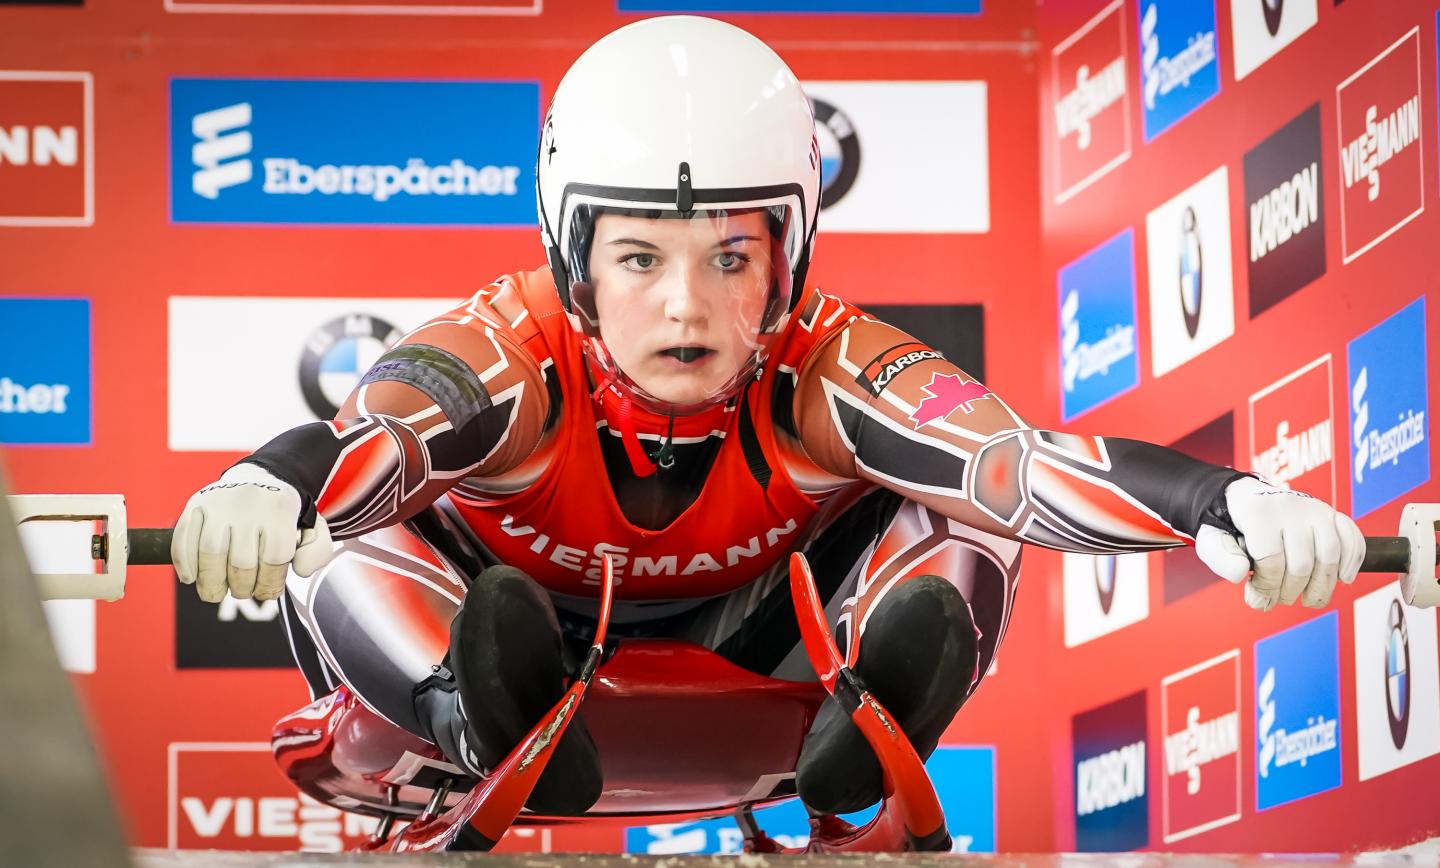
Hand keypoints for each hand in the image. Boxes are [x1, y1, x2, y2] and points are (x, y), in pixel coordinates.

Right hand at [171, 463, 334, 602]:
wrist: (259, 479)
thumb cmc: (282, 515)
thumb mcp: (312, 528)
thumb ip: (316, 552)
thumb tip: (300, 570)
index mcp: (280, 510)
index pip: (275, 559)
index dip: (270, 584)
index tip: (267, 592)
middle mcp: (249, 504)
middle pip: (242, 562)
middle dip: (243, 588)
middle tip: (243, 592)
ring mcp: (219, 503)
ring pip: (211, 554)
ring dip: (212, 583)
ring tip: (217, 592)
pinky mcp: (196, 504)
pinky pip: (183, 538)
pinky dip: (184, 563)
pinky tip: (192, 578)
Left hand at [1195, 476, 1364, 610]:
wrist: (1243, 498)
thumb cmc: (1229, 525)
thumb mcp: (1211, 540)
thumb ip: (1221, 558)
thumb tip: (1242, 574)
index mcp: (1257, 512)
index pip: (1271, 560)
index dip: (1266, 588)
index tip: (1258, 597)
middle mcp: (1289, 506)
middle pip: (1302, 563)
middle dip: (1291, 592)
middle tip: (1281, 600)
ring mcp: (1313, 509)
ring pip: (1330, 554)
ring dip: (1322, 586)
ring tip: (1310, 599)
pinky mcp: (1330, 513)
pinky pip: (1352, 537)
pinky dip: (1352, 561)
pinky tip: (1343, 579)